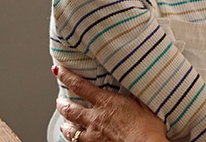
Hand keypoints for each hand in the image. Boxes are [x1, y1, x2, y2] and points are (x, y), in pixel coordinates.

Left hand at [53, 66, 167, 141]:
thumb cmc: (146, 126)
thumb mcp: (142, 101)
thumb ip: (132, 92)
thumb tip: (133, 80)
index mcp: (105, 102)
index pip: (80, 86)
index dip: (67, 77)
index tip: (58, 71)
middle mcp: (95, 118)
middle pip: (70, 110)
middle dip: (62, 104)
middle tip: (58, 100)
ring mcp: (93, 136)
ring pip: (71, 130)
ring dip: (65, 125)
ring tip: (63, 123)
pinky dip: (75, 141)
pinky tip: (75, 140)